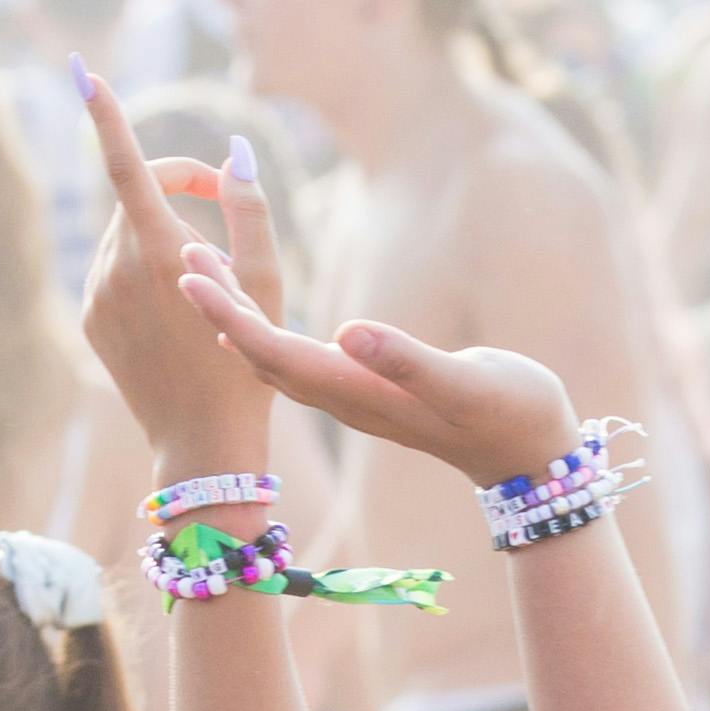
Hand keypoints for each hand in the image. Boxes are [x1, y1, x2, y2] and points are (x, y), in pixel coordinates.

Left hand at [73, 58, 278, 478]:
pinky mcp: (91, 318)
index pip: (126, 165)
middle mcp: (116, 266)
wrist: (203, 443)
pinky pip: (116, 271)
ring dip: (165, 237)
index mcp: (160, 252)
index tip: (81, 72)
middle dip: (177, 188)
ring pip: (128, 234)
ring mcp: (97, 294)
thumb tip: (237, 152)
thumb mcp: (267, 284)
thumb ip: (250, 210)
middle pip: (138, 196)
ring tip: (207, 285)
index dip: (106, 114)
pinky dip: (146, 274)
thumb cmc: (249, 363)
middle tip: (220, 201)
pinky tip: (177, 317)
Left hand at [178, 273, 587, 490]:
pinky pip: (294, 357)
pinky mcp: (363, 389)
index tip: (190, 274)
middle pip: (260, 352)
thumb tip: (348, 331)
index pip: (276, 352)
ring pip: (272, 355)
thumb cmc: (510, 414)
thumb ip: (408, 361)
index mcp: (359, 392)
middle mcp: (344, 396)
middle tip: (177, 253)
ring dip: (234, 314)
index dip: (230, 313)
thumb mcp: (467, 384)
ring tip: (199, 267)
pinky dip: (263, 325)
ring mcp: (351, 396)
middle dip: (217, 306)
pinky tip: (251, 303)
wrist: (531, 457)